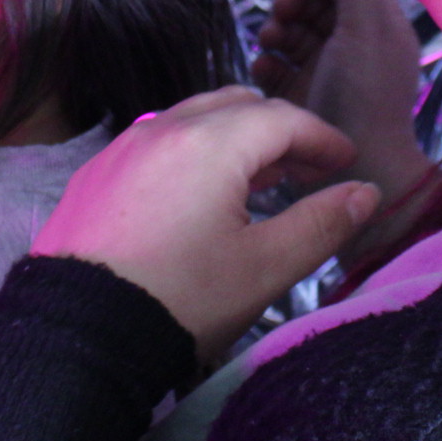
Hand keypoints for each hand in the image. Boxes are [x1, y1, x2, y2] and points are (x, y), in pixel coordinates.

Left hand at [32, 87, 379, 361]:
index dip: (322, 138)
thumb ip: (321, 225)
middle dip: (279, 131)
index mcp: (209, 144)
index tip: (347, 163)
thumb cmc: (179, 301)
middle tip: (308, 170)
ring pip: (192, 119)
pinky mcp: (95, 175)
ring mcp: (123, 149)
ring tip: (260, 181)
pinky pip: (156, 143)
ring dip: (235, 139)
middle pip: (236, 105)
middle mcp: (163, 130)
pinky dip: (192, 153)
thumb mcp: (264, 269)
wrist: (77, 334)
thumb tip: (364, 194)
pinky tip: (200, 196)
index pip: (282, 119)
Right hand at [250, 0, 433, 206]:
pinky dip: (266, 63)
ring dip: (275, 30)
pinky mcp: (300, 100)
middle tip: (282, 15)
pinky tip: (264, 70)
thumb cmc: (364, 91)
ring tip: (270, 42)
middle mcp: (352, 47)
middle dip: (292, 3)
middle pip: (314, 5)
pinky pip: (275, 70)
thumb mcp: (369, 26)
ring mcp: (325, 74)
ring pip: (291, 35)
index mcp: (378, 26)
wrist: (357, 165)